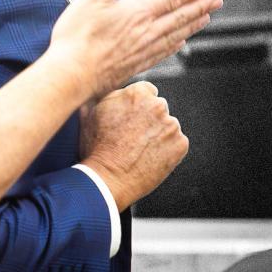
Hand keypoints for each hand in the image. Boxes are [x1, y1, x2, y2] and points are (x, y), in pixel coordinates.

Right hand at [48, 0, 221, 100]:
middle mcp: (147, 32)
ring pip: (176, 35)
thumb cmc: (77, 36)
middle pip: (180, 16)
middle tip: (216, 0)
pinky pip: (164, 52)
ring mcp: (143, 51)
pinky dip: (176, 45)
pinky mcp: (136, 65)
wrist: (72, 75)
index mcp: (139, 12)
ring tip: (205, 19)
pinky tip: (179, 44)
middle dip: (200, 6)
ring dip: (192, 25)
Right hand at [79, 81, 187, 210]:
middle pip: (159, 108)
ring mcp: (171, 125)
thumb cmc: (96, 150)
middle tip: (135, 137)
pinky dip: (168, 151)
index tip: (133, 118)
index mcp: (137, 93)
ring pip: (169, 127)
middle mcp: (157, 105)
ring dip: (160, 135)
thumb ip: (101, 99)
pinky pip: (177, 144)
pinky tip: (151, 159)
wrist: (108, 180)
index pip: (147, 91)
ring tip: (141, 151)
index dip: (139, 106)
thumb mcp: (90, 116)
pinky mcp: (180, 144)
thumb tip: (94, 94)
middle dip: (150, 119)